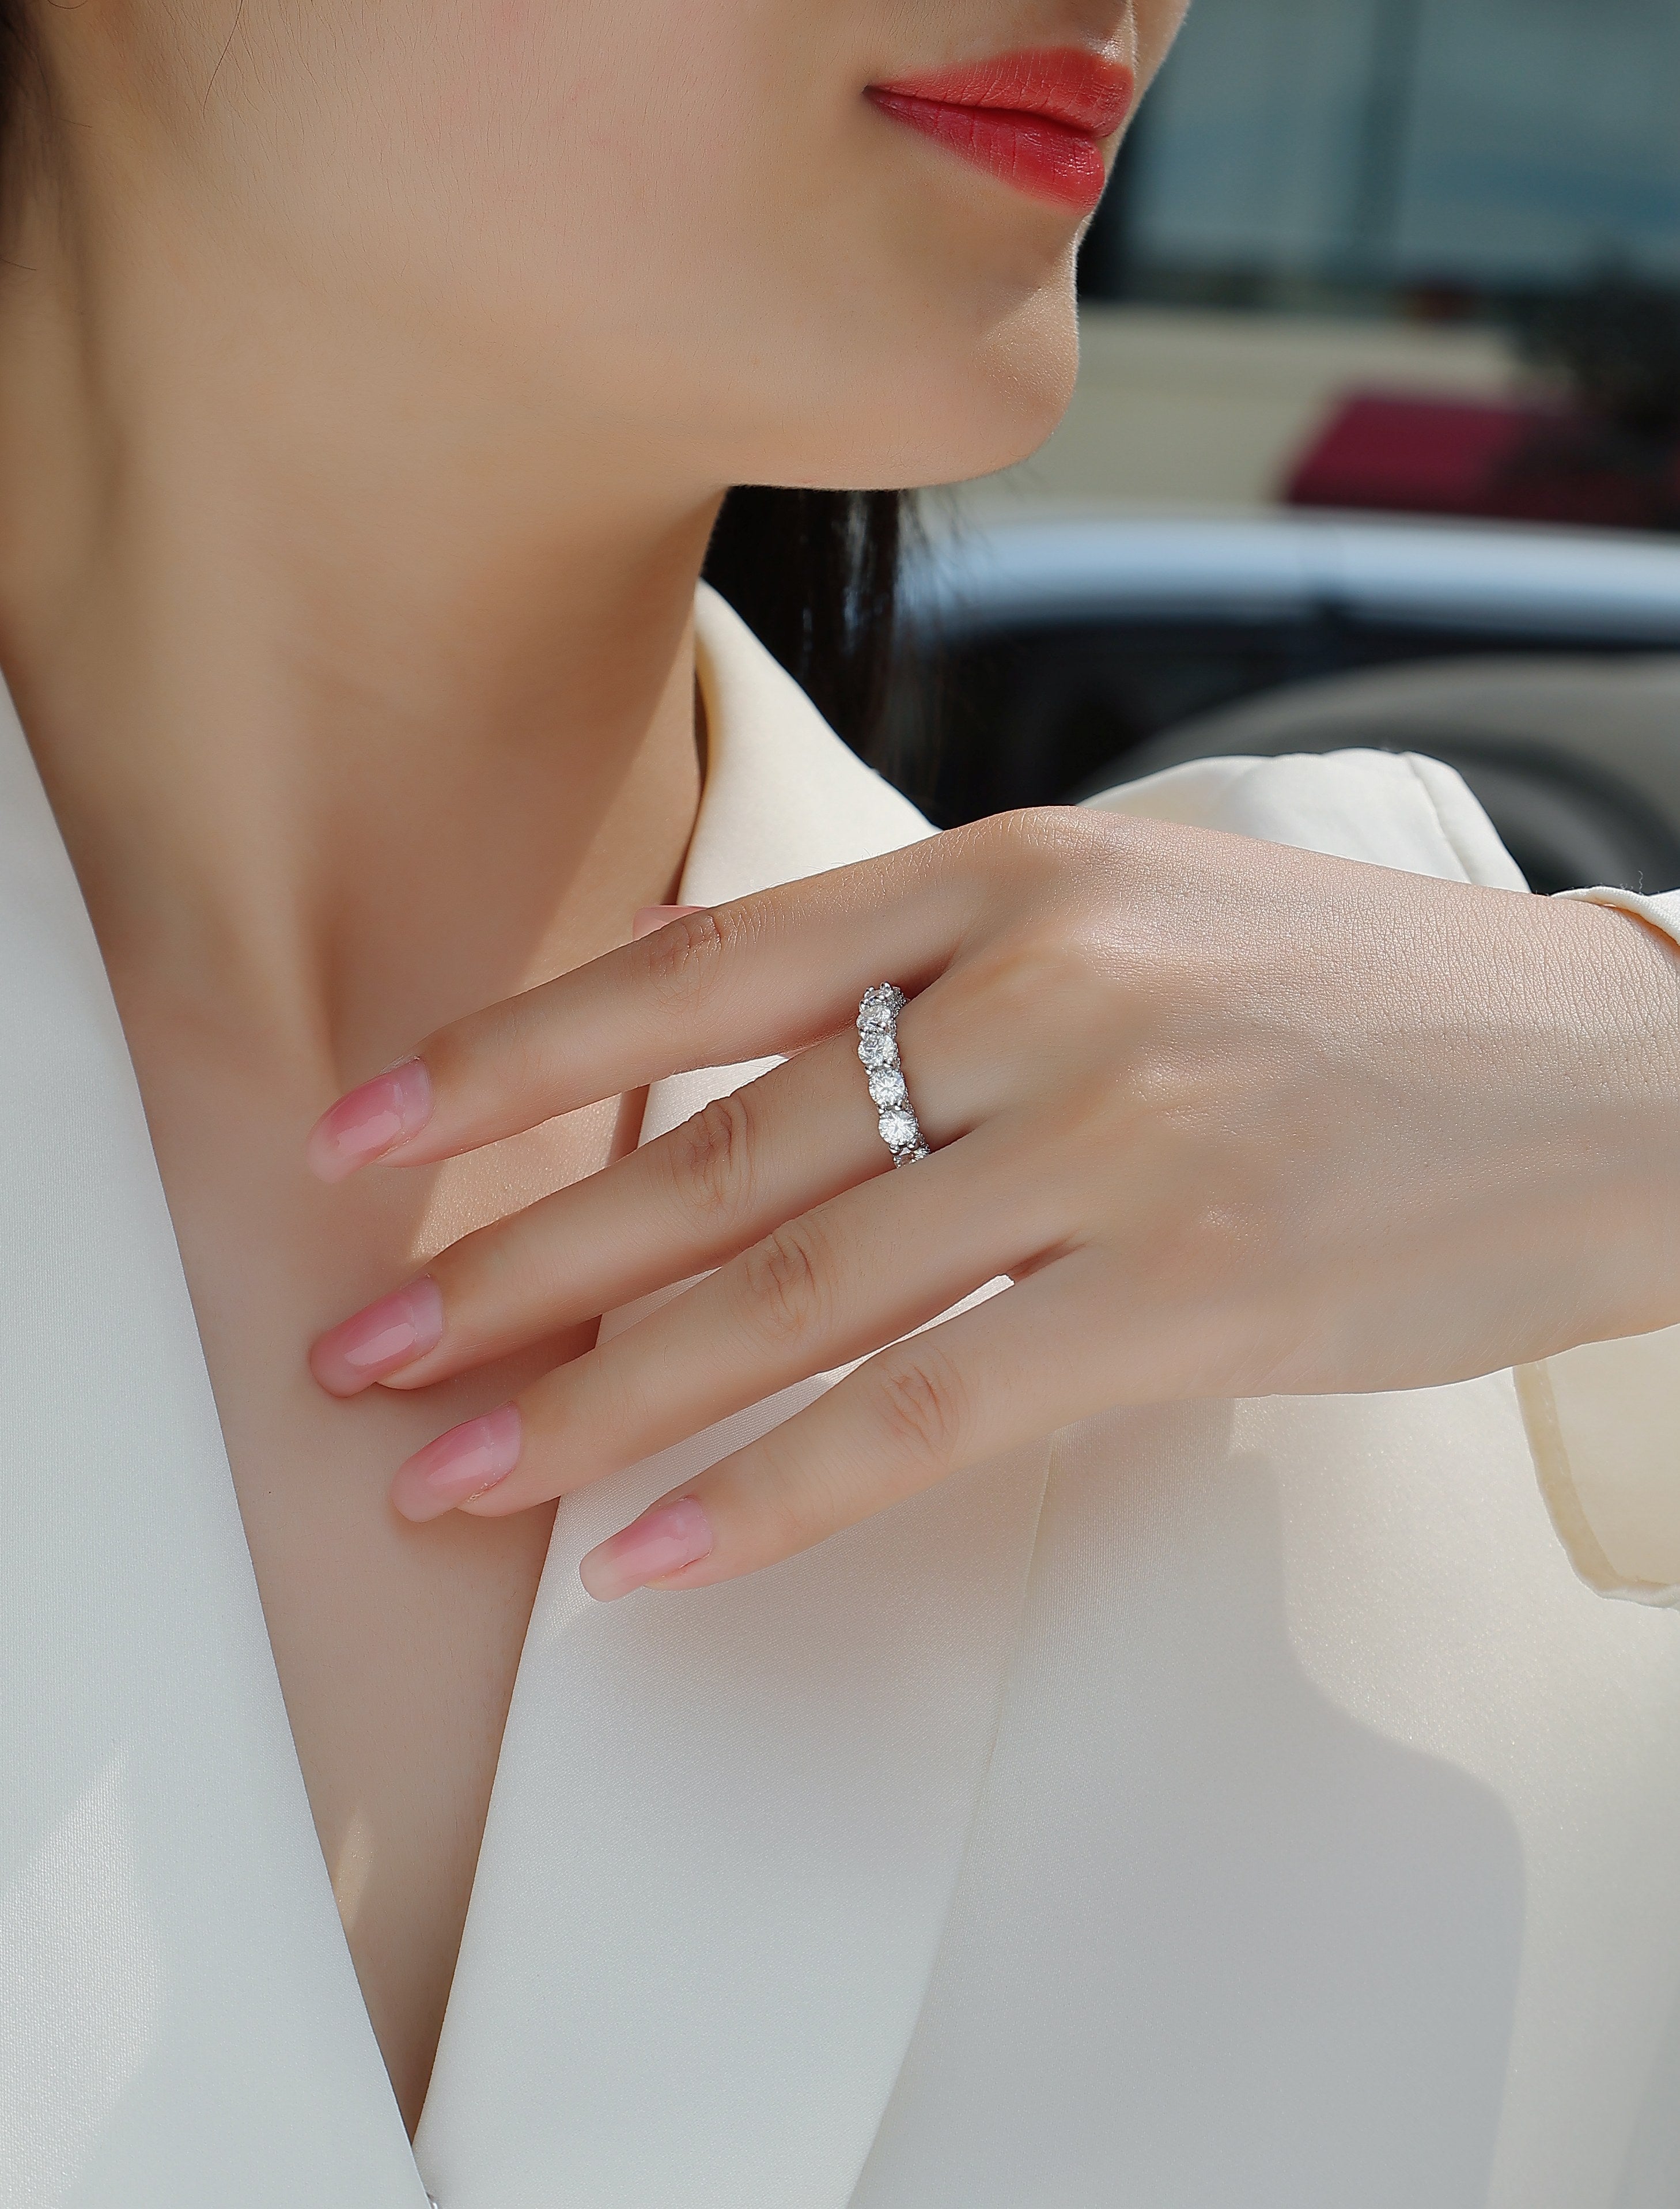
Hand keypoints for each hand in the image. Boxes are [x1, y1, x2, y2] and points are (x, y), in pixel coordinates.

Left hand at [305, 809, 1679, 1597]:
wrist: (1613, 1073)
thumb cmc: (1354, 999)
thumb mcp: (1138, 912)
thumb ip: (943, 980)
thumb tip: (732, 1090)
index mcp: (1012, 875)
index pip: (702, 970)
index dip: (510, 1058)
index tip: (364, 1139)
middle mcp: (1044, 994)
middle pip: (714, 1152)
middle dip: (512, 1269)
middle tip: (361, 1357)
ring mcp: (1118, 1141)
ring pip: (792, 1291)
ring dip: (596, 1397)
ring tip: (449, 1475)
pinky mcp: (1193, 1293)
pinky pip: (928, 1411)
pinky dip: (771, 1490)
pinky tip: (646, 1554)